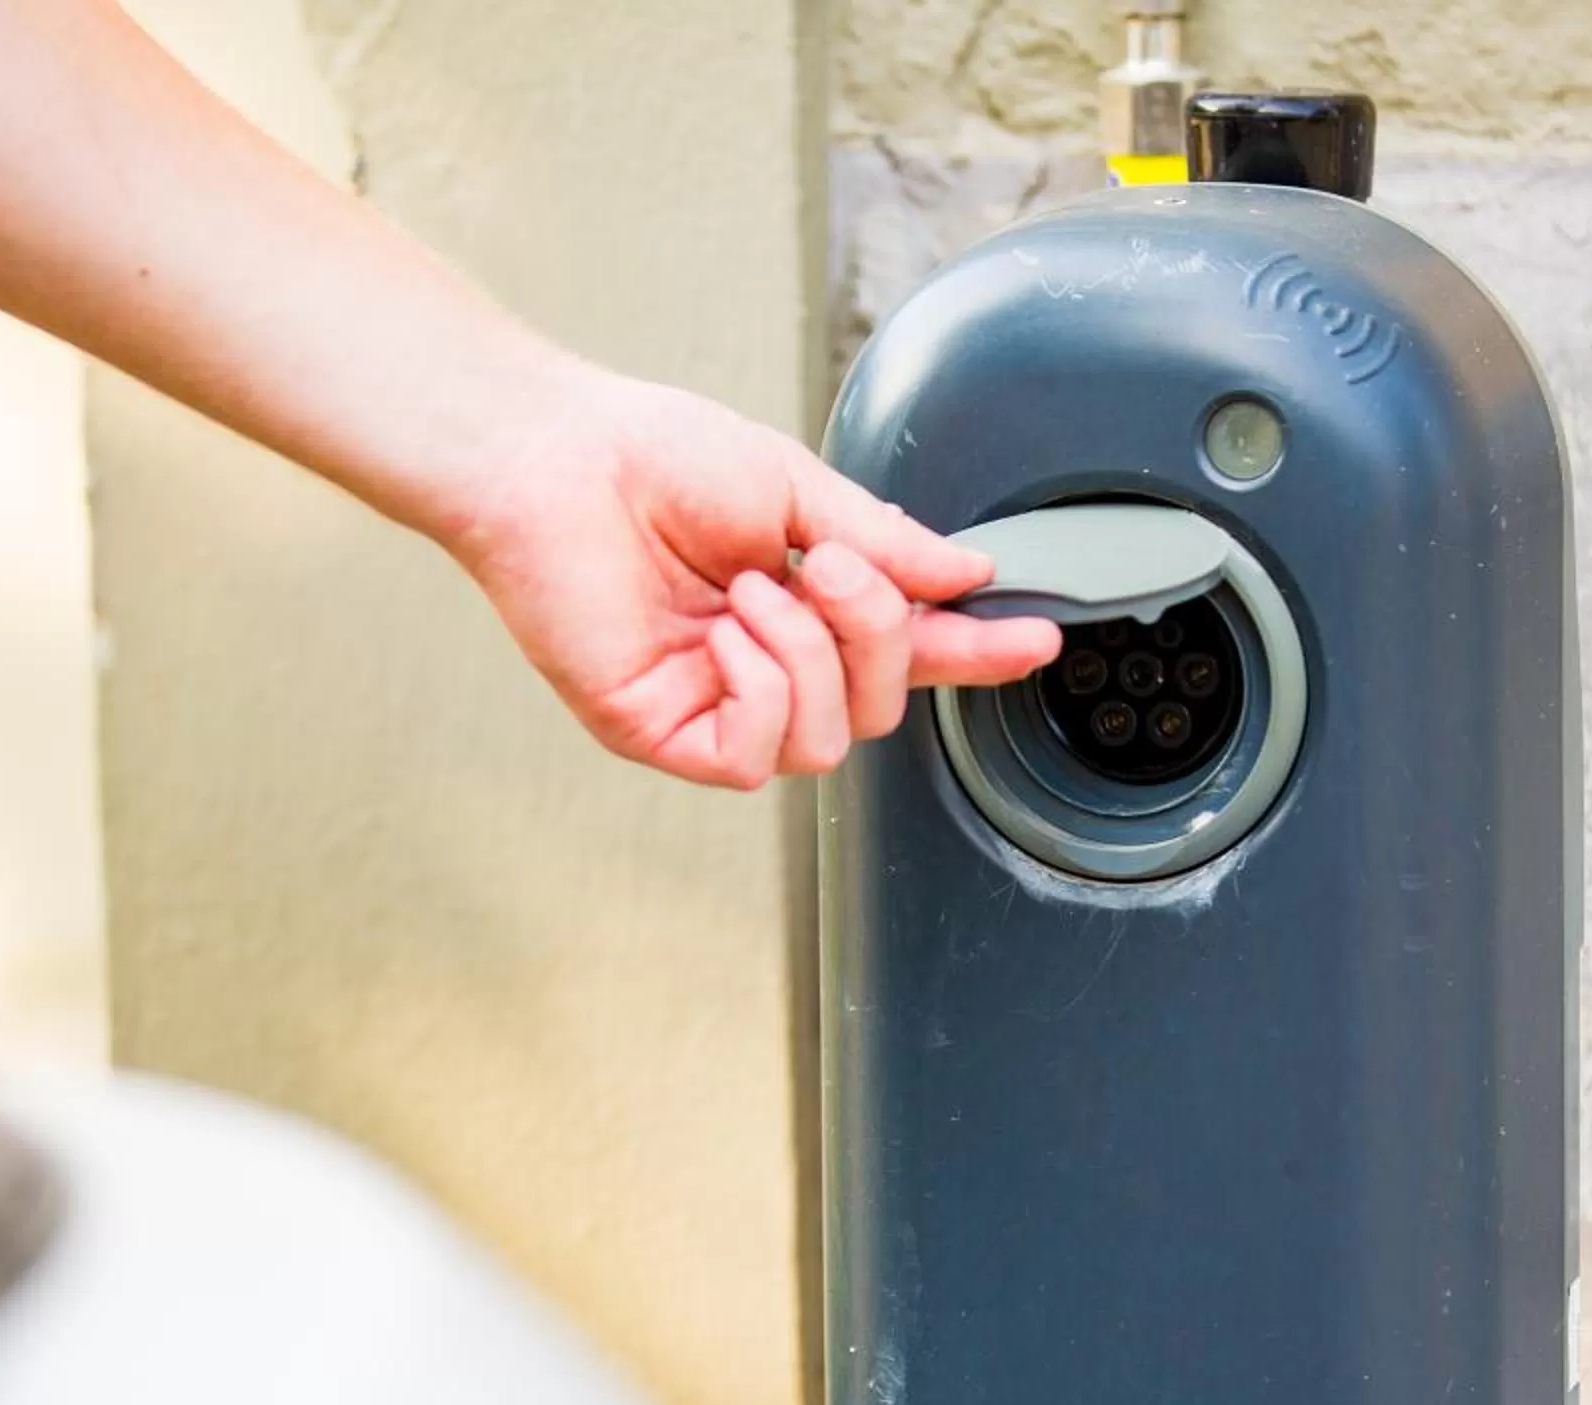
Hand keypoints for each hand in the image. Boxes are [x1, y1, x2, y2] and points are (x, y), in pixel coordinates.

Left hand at [439, 368, 1061, 789]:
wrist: (557, 458)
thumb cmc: (650, 456)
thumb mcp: (797, 487)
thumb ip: (886, 542)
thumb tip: (966, 575)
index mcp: (799, 604)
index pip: (901, 649)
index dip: (971, 651)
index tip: (1034, 637)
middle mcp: (760, 663)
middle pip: (879, 708)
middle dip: (878, 635)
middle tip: (830, 567)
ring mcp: (713, 704)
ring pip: (827, 742)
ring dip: (812, 657)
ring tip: (754, 590)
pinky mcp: (663, 731)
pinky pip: (757, 760)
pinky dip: (761, 691)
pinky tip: (726, 635)